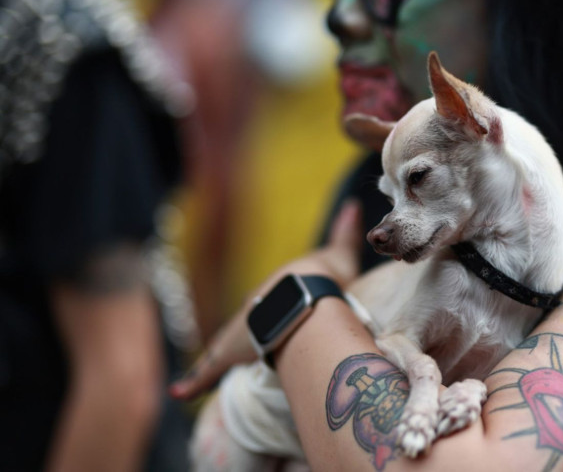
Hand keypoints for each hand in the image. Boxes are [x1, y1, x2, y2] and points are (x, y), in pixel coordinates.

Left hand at [168, 200, 363, 399]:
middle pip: (245, 325)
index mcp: (276, 292)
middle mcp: (253, 309)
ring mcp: (239, 330)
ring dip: (207, 364)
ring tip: (190, 383)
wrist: (306, 293)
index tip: (268, 319)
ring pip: (220, 349)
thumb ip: (345, 231)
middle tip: (241, 351)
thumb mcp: (337, 255)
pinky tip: (177, 392)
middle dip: (242, 335)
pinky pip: (208, 368)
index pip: (267, 303)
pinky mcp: (230, 350)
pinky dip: (194, 379)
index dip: (268, 311)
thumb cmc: (321, 278)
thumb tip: (352, 203)